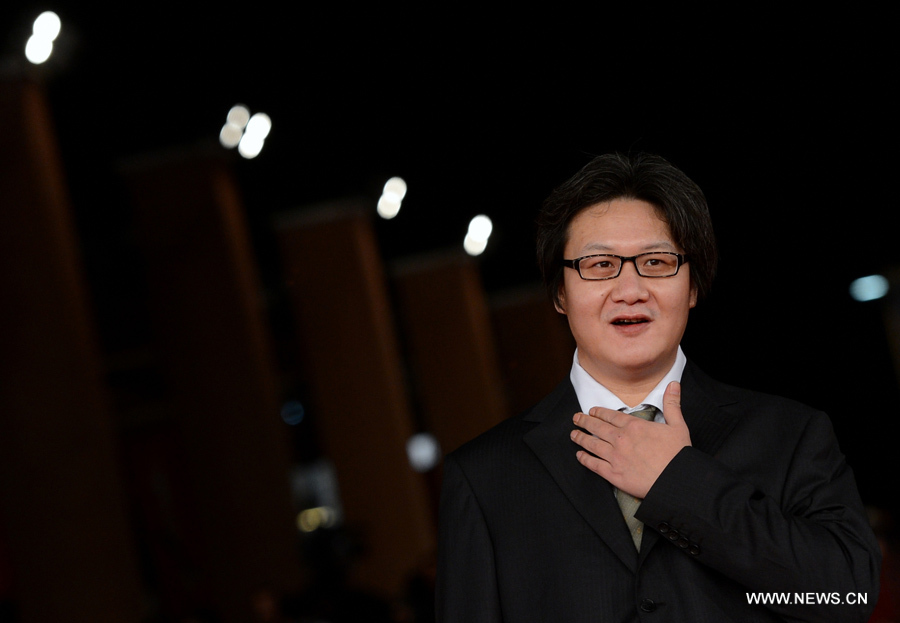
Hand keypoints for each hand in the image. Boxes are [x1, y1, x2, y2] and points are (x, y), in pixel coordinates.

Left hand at [570, 381, 690, 498]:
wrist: (676, 480)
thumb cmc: (678, 455)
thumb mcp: (678, 425)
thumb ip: (672, 404)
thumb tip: (673, 384)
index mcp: (635, 426)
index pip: (611, 416)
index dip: (599, 412)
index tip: (592, 411)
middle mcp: (621, 439)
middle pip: (597, 427)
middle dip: (584, 421)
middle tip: (576, 418)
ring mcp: (615, 457)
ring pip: (592, 444)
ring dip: (580, 438)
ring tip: (573, 434)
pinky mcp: (614, 474)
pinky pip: (594, 465)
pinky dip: (585, 459)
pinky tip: (579, 456)